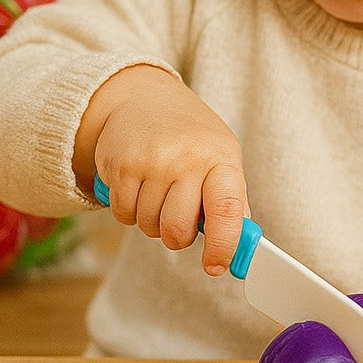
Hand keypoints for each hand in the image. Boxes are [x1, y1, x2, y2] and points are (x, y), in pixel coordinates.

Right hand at [74, 64, 246, 275]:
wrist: (144, 97)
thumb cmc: (191, 136)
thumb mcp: (221, 157)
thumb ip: (232, 202)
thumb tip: (242, 249)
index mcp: (221, 158)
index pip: (227, 211)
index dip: (223, 245)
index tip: (216, 266)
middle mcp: (187, 159)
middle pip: (177, 229)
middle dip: (176, 237)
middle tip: (177, 219)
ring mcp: (152, 161)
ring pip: (148, 225)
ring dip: (151, 221)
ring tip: (157, 192)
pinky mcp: (120, 165)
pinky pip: (123, 214)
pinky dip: (129, 210)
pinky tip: (137, 185)